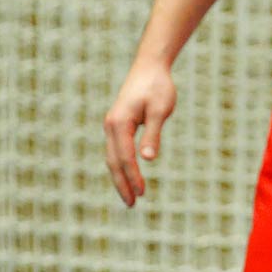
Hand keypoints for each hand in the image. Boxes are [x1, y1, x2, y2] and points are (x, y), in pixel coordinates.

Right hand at [102, 59, 177, 206]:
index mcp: (119, 123)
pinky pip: (116, 150)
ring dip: (120, 177)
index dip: (133, 177)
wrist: (150, 66)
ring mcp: (112, 124)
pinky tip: (128, 175)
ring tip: (129, 196)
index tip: (141, 194)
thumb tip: (148, 159)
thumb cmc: (158, 86)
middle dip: (122, 183)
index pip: (125, 157)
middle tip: (131, 205)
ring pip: (113, 157)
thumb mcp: (160, 110)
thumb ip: (153, 134)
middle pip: (113, 161)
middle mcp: (111, 125)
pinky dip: (121, 165)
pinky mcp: (117, 124)